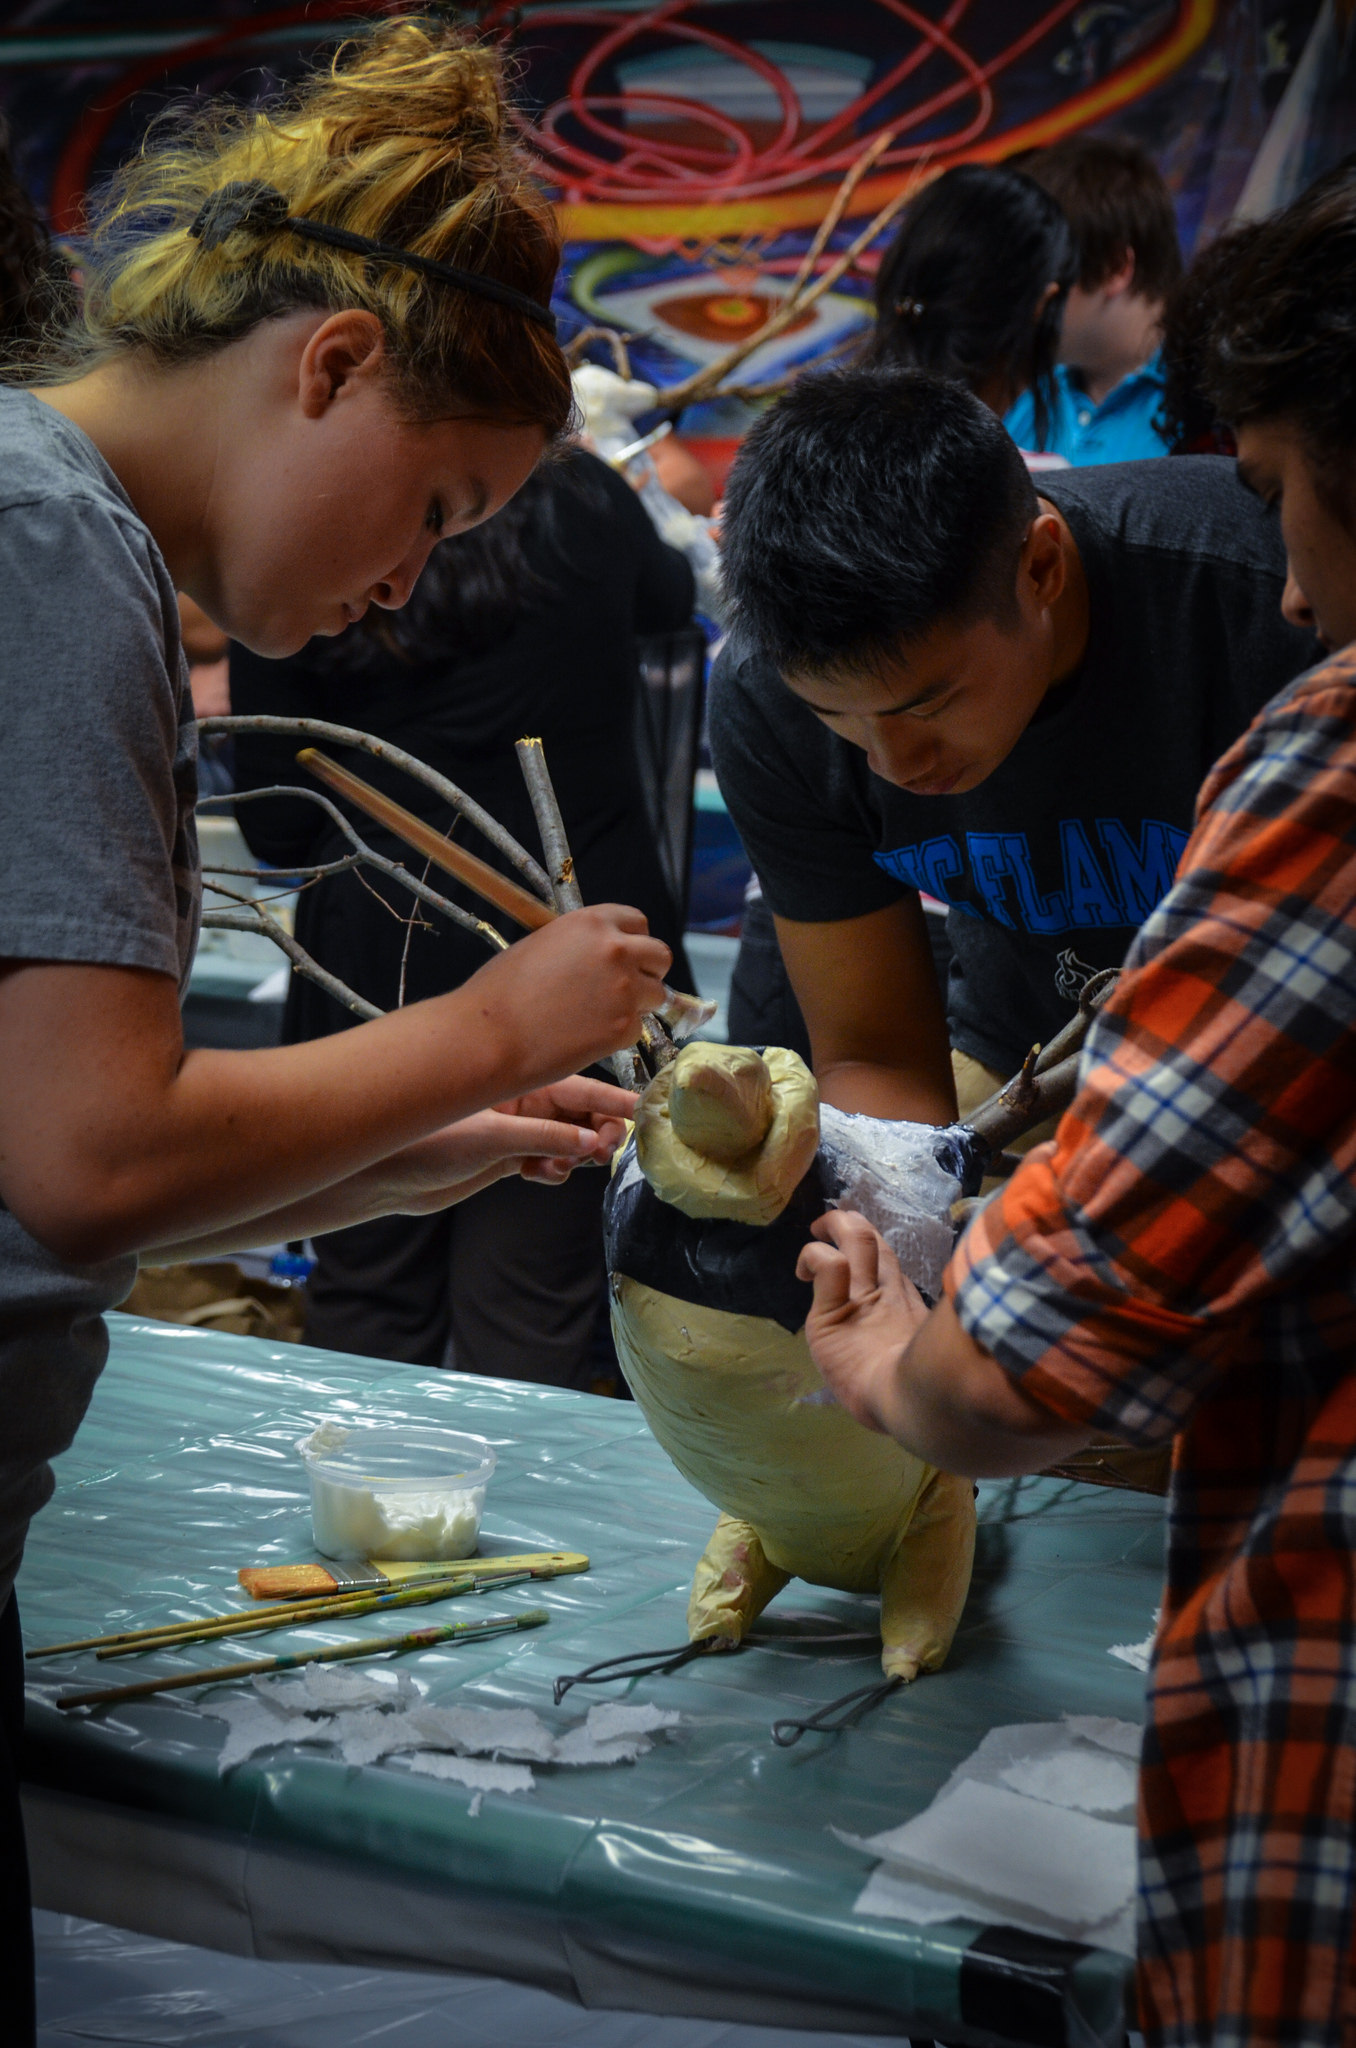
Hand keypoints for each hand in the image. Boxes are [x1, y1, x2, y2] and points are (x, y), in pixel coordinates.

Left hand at [366, 1077, 636, 1213]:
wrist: (385, 1176)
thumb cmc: (426, 1141)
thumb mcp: (492, 1137)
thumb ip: (544, 1139)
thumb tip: (592, 1142)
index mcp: (515, 1082)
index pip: (576, 1085)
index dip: (610, 1099)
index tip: (639, 1110)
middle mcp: (518, 1102)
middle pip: (576, 1112)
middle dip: (597, 1130)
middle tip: (608, 1149)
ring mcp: (512, 1129)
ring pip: (564, 1138)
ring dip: (575, 1152)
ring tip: (573, 1163)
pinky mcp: (503, 1157)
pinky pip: (545, 1159)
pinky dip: (552, 1168)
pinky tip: (543, 1173)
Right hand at [467, 904, 670, 1083]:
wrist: (489, 1036)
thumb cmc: (501, 991)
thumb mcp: (542, 944)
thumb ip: (580, 944)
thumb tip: (599, 954)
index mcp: (593, 922)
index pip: (638, 923)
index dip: (633, 942)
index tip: (625, 957)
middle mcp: (616, 950)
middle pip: (660, 956)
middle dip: (648, 972)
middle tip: (626, 989)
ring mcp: (625, 990)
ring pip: (657, 995)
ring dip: (638, 1005)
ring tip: (600, 1016)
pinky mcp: (624, 1028)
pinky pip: (638, 1029)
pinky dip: (619, 1035)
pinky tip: (587, 1037)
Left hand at [796, 1210, 929, 1434]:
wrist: (914, 1404)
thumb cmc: (917, 1396)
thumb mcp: (920, 1362)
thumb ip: (913, 1345)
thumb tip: (929, 1356)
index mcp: (907, 1307)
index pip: (889, 1263)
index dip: (873, 1249)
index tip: (858, 1254)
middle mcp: (889, 1293)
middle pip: (877, 1242)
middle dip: (854, 1225)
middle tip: (838, 1225)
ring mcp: (865, 1297)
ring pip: (856, 1238)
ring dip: (834, 1225)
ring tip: (819, 1228)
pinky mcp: (836, 1309)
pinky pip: (828, 1265)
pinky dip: (813, 1258)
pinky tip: (803, 1273)